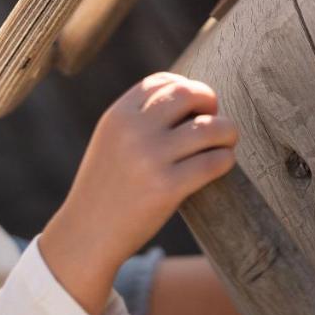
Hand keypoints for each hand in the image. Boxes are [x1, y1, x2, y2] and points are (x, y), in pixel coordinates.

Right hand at [39, 72, 237, 314]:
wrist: (88, 233)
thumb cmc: (106, 187)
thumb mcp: (111, 141)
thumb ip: (140, 119)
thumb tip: (191, 97)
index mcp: (118, 115)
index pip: (162, 82)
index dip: (186, 87)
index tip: (194, 106)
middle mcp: (134, 130)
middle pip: (189, 95)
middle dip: (210, 103)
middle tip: (214, 123)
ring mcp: (150, 158)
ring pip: (211, 128)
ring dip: (227, 132)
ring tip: (224, 144)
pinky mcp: (168, 187)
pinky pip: (214, 162)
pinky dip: (225, 160)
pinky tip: (220, 165)